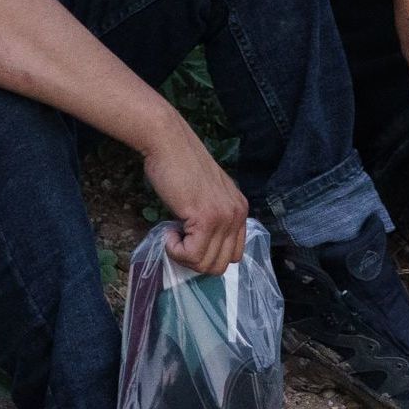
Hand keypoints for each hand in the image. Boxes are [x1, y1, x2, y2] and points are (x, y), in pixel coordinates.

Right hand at [143, 121, 253, 275]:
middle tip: (178, 240)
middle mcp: (238, 214)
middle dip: (194, 260)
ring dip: (183, 255)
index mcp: (240, 209)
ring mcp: (224, 217)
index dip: (208, 255)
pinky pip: (192, 255)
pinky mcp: (206, 218)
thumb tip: (202, 249)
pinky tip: (168, 231)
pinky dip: (174, 250)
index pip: (234, 255)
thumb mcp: (206, 195)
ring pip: (206, 264)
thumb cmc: (179, 166)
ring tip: (173, 232)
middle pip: (220, 265)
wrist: (168, 143)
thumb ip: (212, 218)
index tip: (189, 241)